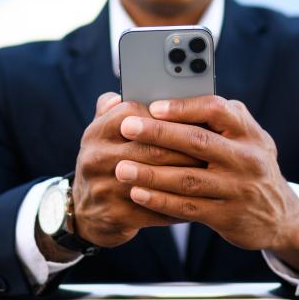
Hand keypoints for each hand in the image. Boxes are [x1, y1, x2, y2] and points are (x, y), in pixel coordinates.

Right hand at [71, 92, 203, 247]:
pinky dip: (180, 204)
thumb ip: (119, 108)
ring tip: (212, 171)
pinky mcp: (115, 215)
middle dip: (187, 148)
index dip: (168, 116)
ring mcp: (104, 188)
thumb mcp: (103, 134)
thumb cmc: (107, 163)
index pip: (136, 113)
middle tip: (214, 147)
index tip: (195, 117)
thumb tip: (139, 84)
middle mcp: (97, 157)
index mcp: (97, 132)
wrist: (84, 213)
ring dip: (188, 175)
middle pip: (152, 147)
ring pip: (157, 178)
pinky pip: (156, 209)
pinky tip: (200, 200)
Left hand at [114, 95, 298, 271]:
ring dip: (151, 173)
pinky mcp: (228, 216)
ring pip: (188, 178)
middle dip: (158, 134)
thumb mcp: (246, 139)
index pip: (216, 109)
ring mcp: (238, 189)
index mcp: (248, 131)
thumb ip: (216, 121)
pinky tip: (138, 194)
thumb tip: (166, 102)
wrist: (279, 216)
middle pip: (197, 141)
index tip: (153, 106)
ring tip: (122, 168)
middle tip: (125, 127)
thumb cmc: (249, 166)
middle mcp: (247, 158)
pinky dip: (160, 200)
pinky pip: (188, 207)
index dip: (183, 107)